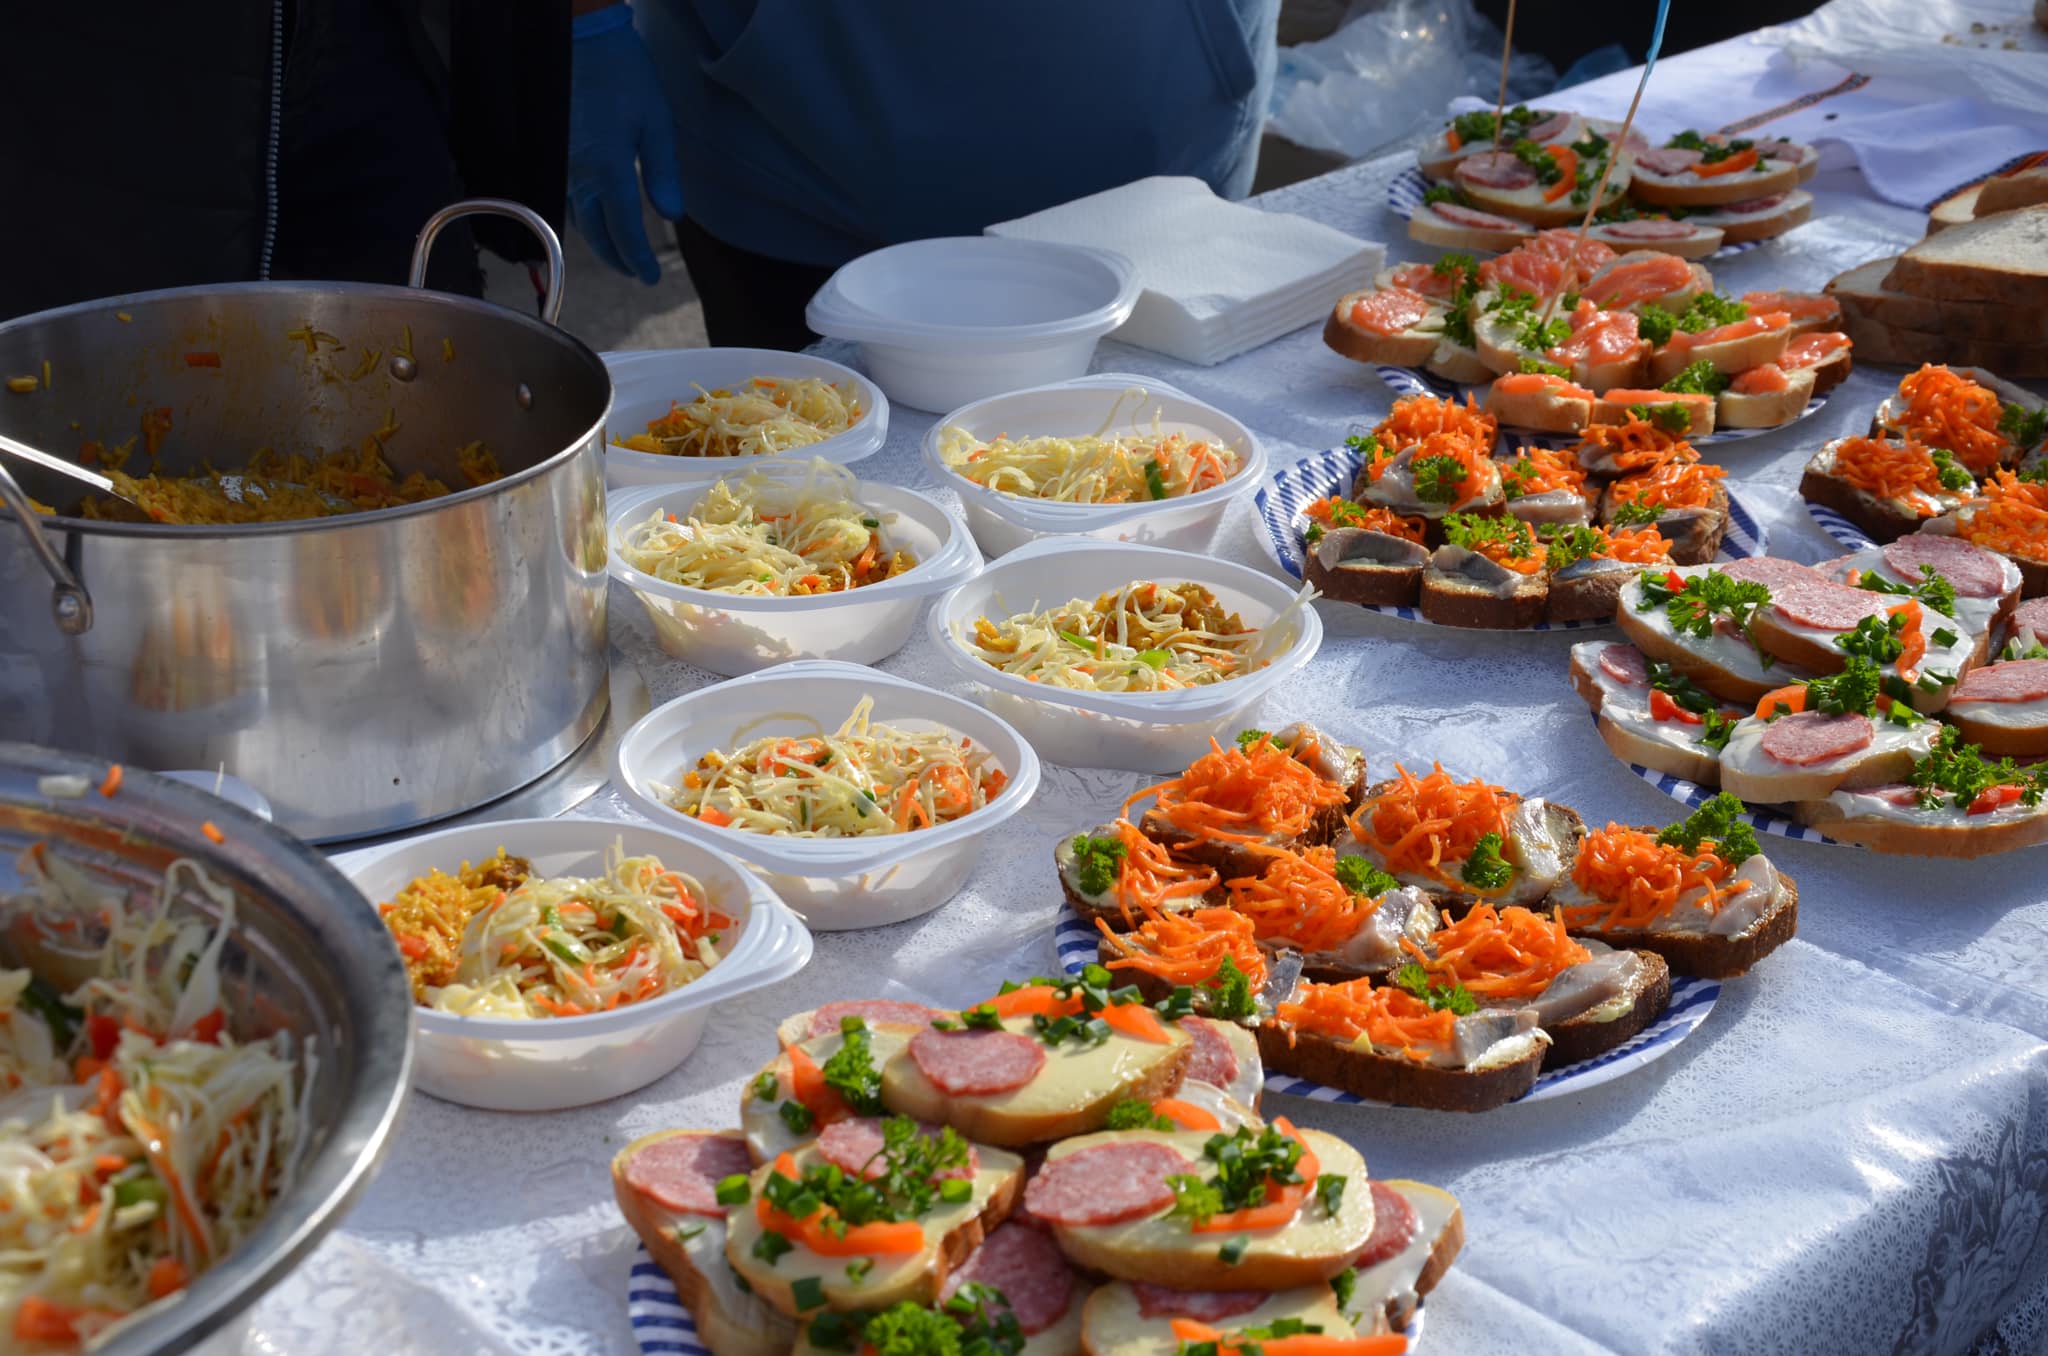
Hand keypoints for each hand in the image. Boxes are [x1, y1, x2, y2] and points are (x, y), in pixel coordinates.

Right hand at [567, 6, 684, 283]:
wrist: (581, 36)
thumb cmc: (624, 74)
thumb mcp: (657, 122)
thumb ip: (663, 173)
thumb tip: (672, 216)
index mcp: (610, 171)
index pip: (625, 231)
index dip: (638, 259)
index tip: (649, 278)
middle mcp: (581, 174)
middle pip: (597, 233)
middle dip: (617, 257)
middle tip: (634, 273)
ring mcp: (564, 163)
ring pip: (579, 217)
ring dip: (598, 239)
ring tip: (618, 251)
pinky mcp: (557, 150)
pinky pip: (568, 195)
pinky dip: (583, 215)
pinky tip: (595, 216)